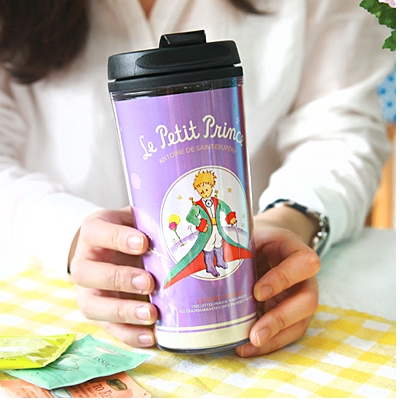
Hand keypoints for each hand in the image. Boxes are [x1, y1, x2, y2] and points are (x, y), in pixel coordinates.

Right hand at [69, 207, 157, 346]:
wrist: (110, 249)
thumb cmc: (128, 231)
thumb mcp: (135, 220)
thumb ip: (150, 223)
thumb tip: (189, 230)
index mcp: (93, 232)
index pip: (97, 232)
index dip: (117, 238)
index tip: (143, 243)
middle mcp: (84, 262)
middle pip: (87, 274)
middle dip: (119, 279)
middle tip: (148, 282)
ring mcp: (87, 291)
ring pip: (93, 306)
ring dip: (123, 312)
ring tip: (151, 314)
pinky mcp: (99, 313)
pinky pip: (109, 328)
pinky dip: (129, 335)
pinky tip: (151, 336)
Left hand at [236, 209, 319, 356]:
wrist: (269, 243)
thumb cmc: (258, 239)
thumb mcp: (251, 235)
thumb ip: (239, 246)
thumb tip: (202, 261)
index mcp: (297, 251)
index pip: (304, 264)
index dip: (283, 279)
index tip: (257, 291)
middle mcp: (305, 278)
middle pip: (308, 301)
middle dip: (281, 319)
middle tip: (255, 333)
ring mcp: (301, 297)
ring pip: (300, 322)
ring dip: (275, 337)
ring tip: (249, 345)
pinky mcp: (292, 313)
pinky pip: (288, 332)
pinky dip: (269, 342)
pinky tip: (247, 347)